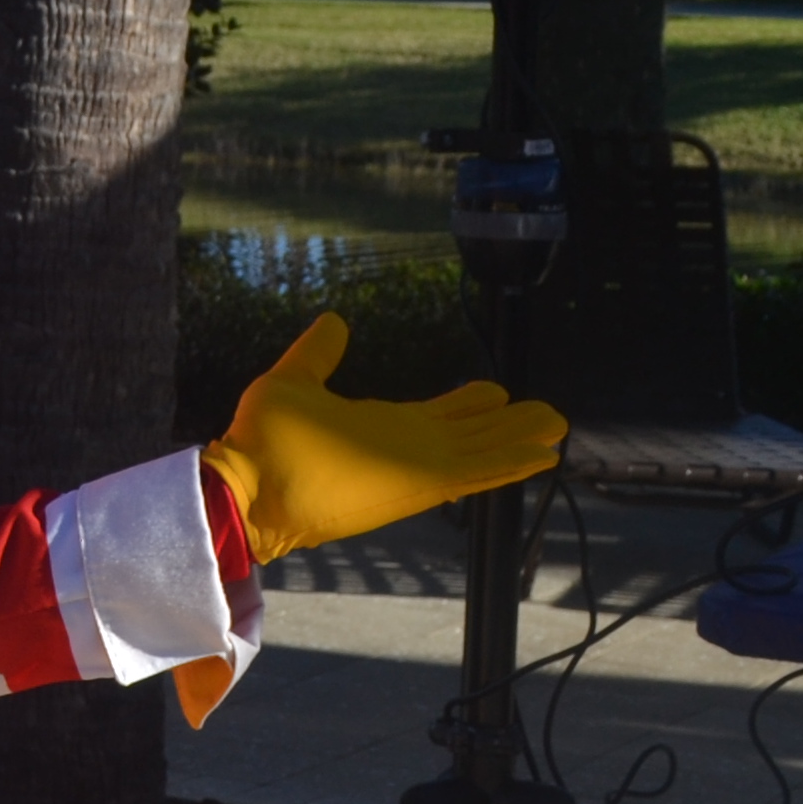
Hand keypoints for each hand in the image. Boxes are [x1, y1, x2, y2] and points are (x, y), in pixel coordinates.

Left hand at [201, 314, 565, 565]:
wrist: (246, 482)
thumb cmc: (260, 441)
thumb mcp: (290, 382)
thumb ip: (316, 354)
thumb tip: (333, 322)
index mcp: (378, 426)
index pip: (436, 416)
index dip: (468, 404)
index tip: (495, 392)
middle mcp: (405, 447)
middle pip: (471, 434)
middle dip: (508, 426)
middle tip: (547, 415)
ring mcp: (417, 466)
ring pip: (483, 451)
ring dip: (519, 441)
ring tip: (556, 429)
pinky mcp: (421, 481)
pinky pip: (478, 471)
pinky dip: (511, 463)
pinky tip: (543, 456)